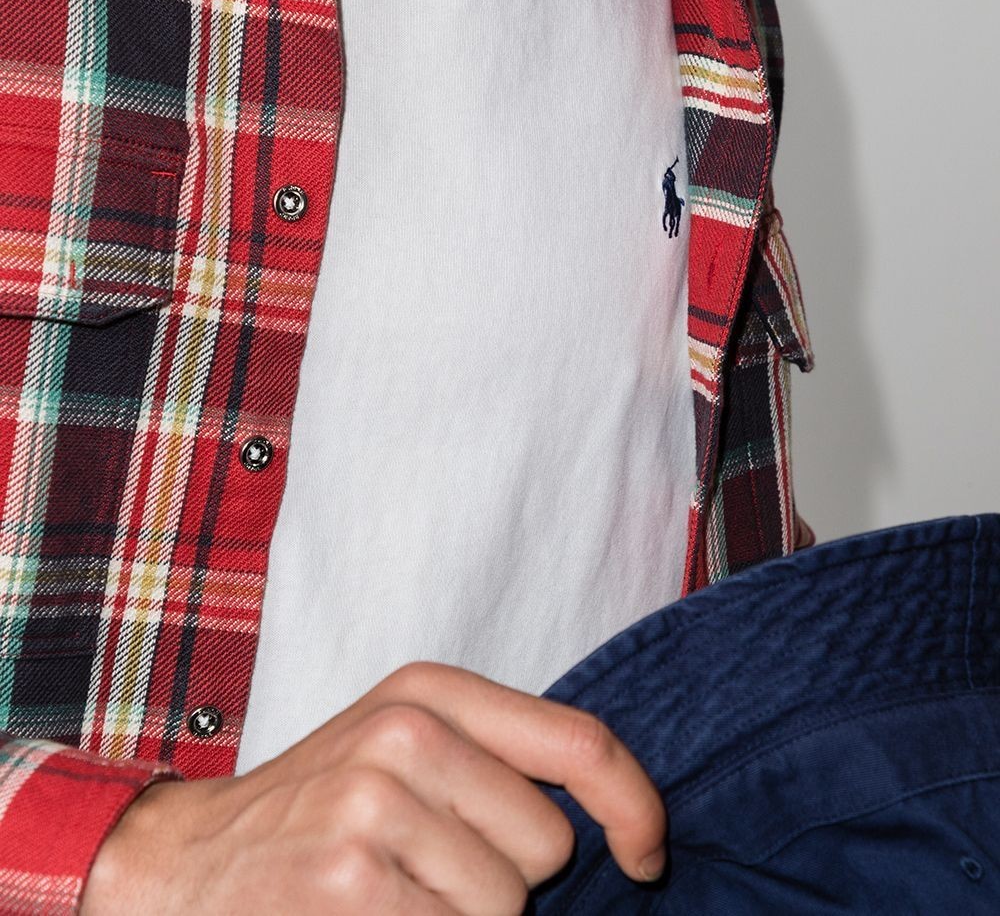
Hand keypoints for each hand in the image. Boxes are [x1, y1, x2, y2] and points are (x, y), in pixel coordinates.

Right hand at [82, 660, 666, 914]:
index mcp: (429, 690)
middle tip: (428, 867)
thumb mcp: (404, 746)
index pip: (579, 741)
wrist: (192, 863)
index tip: (647, 855)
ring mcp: (374, 806)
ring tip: (393, 894)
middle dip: (508, 875)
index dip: (635, 806)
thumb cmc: (320, 809)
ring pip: (506, 905)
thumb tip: (622, 816)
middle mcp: (405, 733)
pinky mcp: (352, 883)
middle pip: (548, 842)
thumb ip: (496, 757)